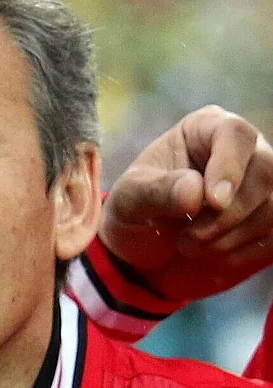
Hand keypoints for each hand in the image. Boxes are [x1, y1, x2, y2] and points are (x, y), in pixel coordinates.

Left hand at [102, 106, 272, 300]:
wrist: (146, 255)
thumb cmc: (134, 215)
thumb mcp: (128, 201)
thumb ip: (156, 191)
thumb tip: (195, 191)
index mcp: (206, 130)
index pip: (235, 133)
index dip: (229, 167)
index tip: (213, 202)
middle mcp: (243, 152)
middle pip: (265, 171)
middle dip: (226, 215)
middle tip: (187, 237)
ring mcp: (260, 186)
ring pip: (272, 208)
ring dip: (229, 239)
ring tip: (189, 246)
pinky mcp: (268, 221)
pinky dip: (241, 255)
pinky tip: (211, 257)